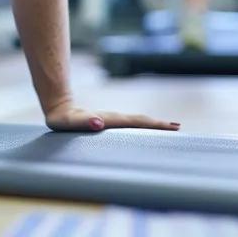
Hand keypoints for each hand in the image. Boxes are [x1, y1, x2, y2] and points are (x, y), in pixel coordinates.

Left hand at [44, 97, 178, 132]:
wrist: (59, 107)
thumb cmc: (64, 119)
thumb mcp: (70, 123)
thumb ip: (83, 122)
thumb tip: (98, 123)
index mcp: (109, 120)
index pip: (136, 122)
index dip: (153, 125)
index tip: (171, 127)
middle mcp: (114, 118)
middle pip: (140, 121)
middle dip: (158, 124)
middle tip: (178, 127)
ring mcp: (112, 120)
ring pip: (136, 122)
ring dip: (153, 124)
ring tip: (170, 127)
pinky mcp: (108, 122)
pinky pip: (130, 124)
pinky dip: (143, 126)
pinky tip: (148, 130)